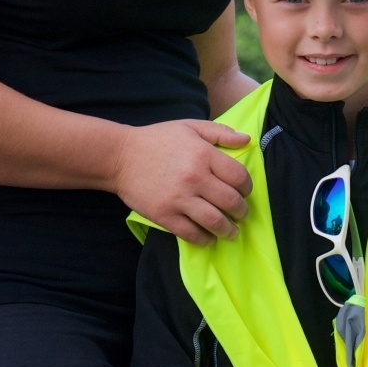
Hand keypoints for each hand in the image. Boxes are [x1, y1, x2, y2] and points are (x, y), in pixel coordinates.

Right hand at [112, 120, 252, 245]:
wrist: (120, 157)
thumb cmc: (157, 140)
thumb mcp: (189, 127)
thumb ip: (220, 132)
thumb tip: (246, 139)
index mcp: (204, 154)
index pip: (238, 176)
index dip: (247, 187)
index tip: (244, 191)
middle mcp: (195, 177)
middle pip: (231, 202)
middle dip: (241, 211)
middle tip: (241, 214)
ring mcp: (179, 198)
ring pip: (215, 222)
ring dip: (228, 230)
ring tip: (231, 232)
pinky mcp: (165, 215)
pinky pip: (192, 234)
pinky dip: (205, 239)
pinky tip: (208, 237)